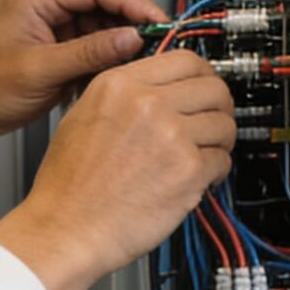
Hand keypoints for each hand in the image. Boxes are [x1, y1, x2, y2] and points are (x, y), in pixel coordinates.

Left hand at [0, 0, 169, 147]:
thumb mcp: (41, 71)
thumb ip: (90, 52)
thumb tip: (132, 38)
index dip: (134, 2)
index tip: (159, 21)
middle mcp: (44, 0)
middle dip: (133, 20)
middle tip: (158, 41)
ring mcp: (51, 19)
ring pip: (103, 18)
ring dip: (122, 38)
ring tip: (140, 60)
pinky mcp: (57, 39)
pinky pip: (93, 38)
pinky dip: (109, 52)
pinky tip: (119, 68)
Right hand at [0, 51, 234, 289]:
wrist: (65, 229)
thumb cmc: (67, 186)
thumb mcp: (82, 116)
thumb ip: (124, 95)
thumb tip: (161, 89)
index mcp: (119, 85)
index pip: (185, 59)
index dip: (203, 75)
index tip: (204, 88)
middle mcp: (147, 103)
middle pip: (214, 87)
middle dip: (220, 107)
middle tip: (214, 123)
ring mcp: (171, 135)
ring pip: (224, 124)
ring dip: (220, 142)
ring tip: (204, 157)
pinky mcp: (188, 170)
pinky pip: (222, 160)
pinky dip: (215, 173)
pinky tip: (197, 181)